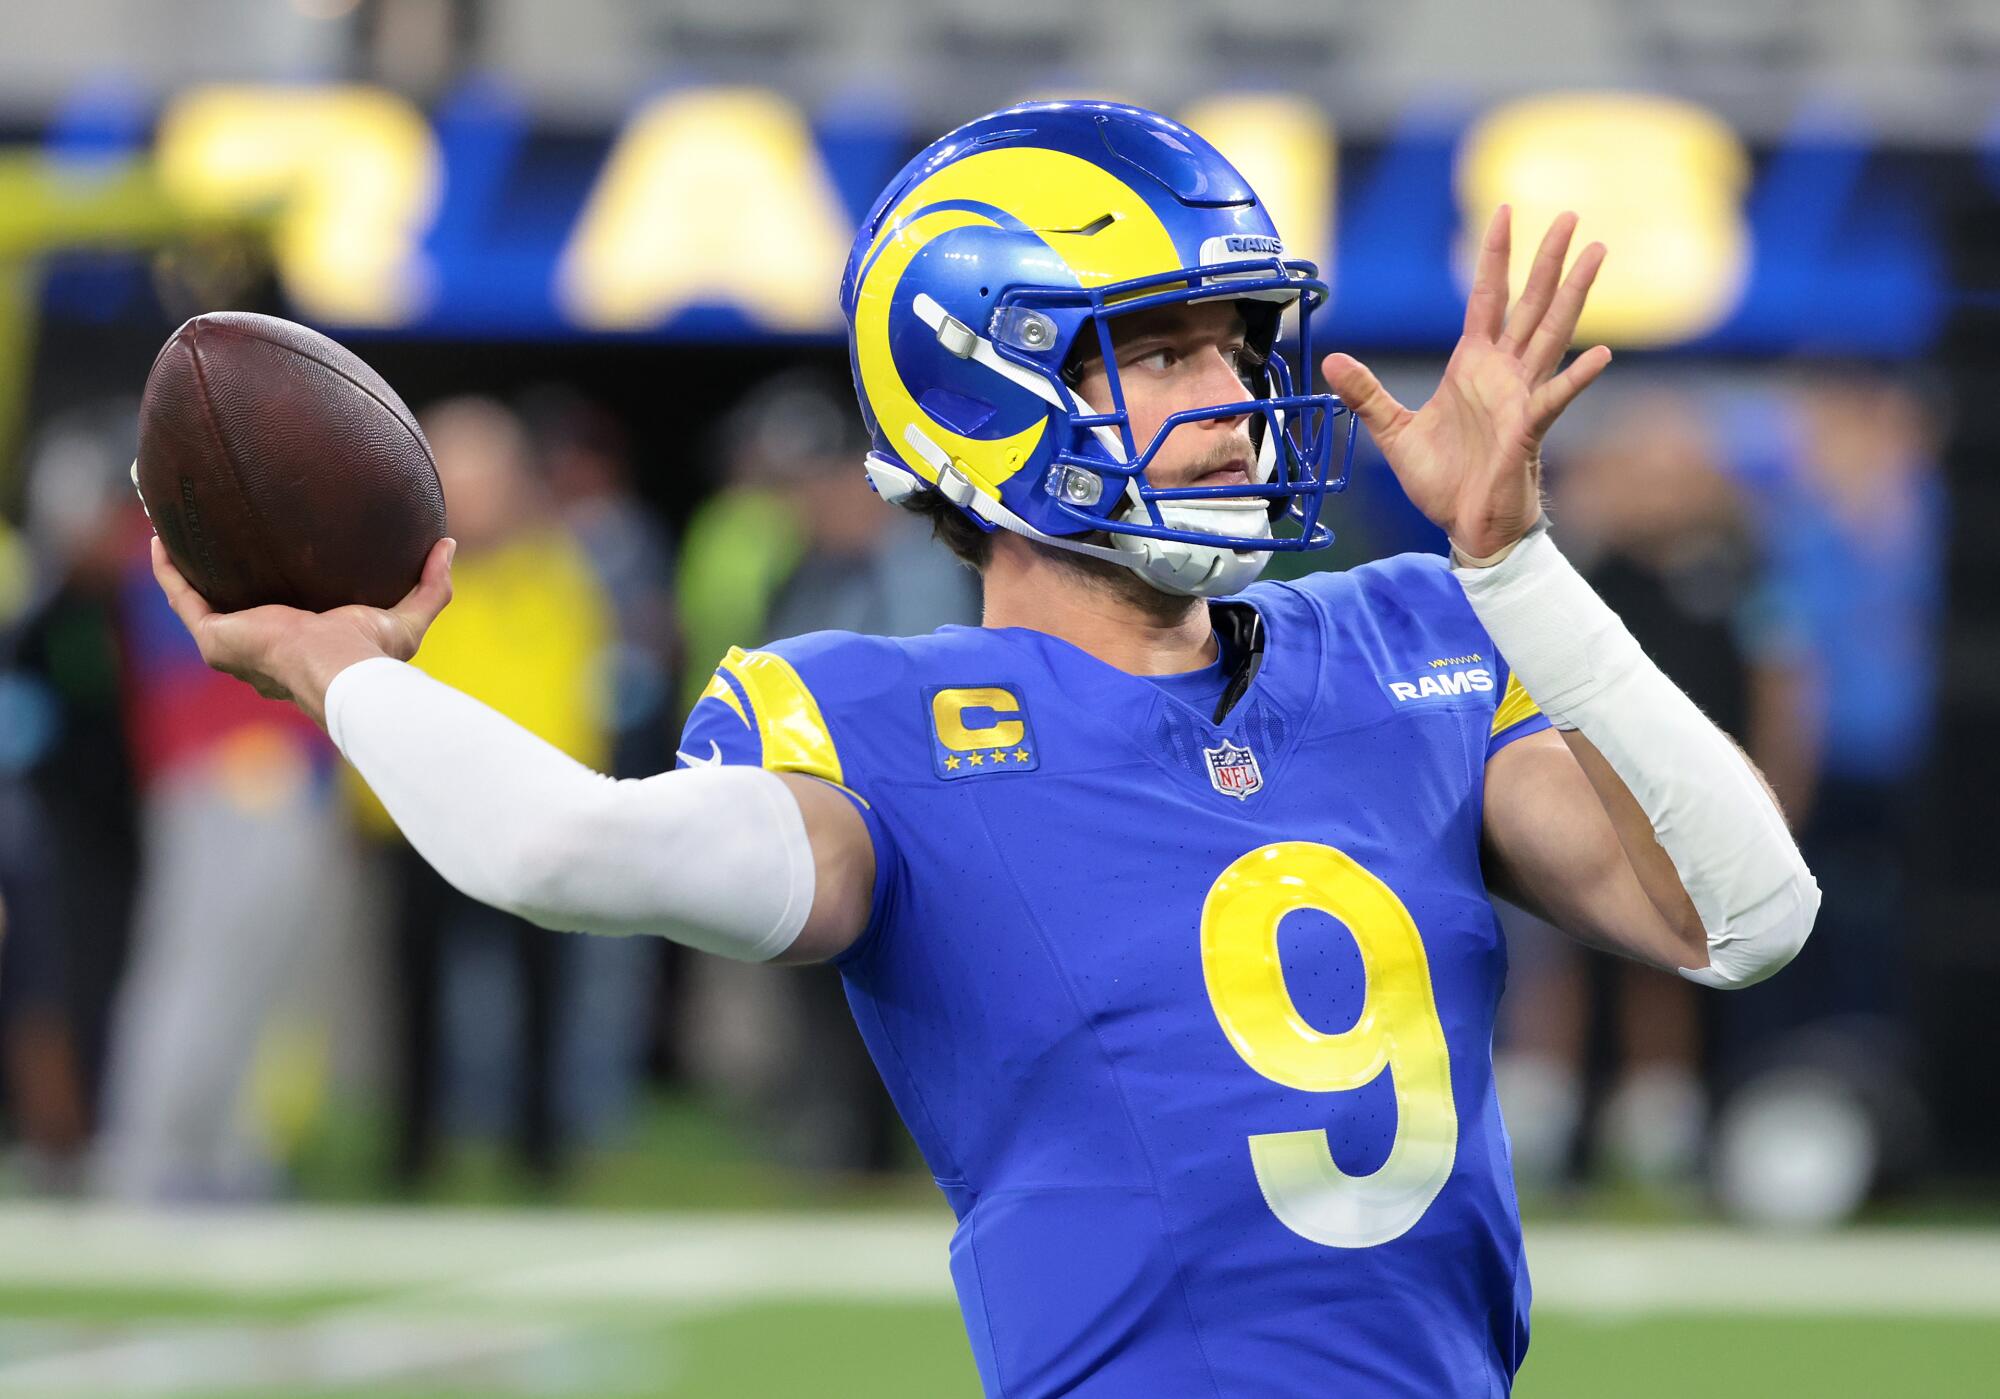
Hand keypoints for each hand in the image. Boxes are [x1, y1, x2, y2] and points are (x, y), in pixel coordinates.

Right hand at [151, 535, 455, 727]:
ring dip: (184, 569)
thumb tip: (447, 545)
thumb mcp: (407, 618)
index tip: (272, 558)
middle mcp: (259, 653)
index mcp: (299, 651)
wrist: (341, 674)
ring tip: (176, 530)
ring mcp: (232, 648)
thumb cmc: (373, 657)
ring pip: (198, 603)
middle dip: (221, 580)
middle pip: (233, 611)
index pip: (281, 623)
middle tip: (216, 538)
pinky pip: (181, 596)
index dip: (271, 594)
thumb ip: (431, 587)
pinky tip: (161, 537)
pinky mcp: (213, 638)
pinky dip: (168, 568)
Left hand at [1321, 206, 1612, 558]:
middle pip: (1530, 303)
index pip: (1488, 297)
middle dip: (1549, 260)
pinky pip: (1554, 398)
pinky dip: (1576, 378)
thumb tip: (1332, 359)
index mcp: (1472, 365)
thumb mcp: (1393, 431)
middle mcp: (1502, 373)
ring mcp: (1520, 397)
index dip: (1496, 257)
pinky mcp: (1528, 430)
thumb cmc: (1442, 481)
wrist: (1465, 526)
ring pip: (1552, 334)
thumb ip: (1366, 394)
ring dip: (1574, 295)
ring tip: (1599, 253)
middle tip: (1572, 216)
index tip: (1507, 212)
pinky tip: (1602, 354)